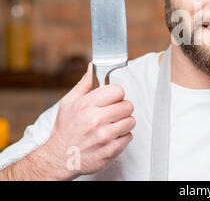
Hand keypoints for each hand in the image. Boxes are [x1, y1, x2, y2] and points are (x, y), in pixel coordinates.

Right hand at [43, 63, 134, 179]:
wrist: (60, 159)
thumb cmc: (65, 130)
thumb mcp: (68, 103)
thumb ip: (84, 84)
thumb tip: (92, 67)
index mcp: (86, 105)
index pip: (118, 90)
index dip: (116, 94)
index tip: (112, 99)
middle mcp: (96, 120)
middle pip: (128, 105)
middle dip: (122, 108)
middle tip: (112, 113)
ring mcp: (104, 136)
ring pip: (131, 121)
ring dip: (124, 123)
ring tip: (111, 125)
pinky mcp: (111, 151)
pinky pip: (129, 137)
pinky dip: (122, 137)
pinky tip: (110, 137)